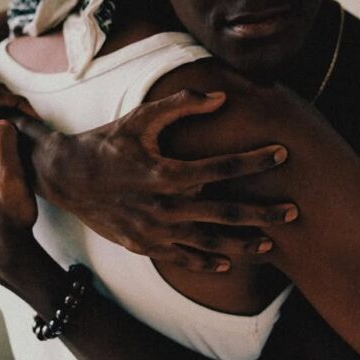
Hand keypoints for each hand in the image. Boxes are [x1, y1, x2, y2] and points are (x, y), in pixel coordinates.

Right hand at [8, 89, 297, 272]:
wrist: (66, 177)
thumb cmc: (107, 142)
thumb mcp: (140, 118)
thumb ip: (181, 105)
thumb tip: (221, 96)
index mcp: (165, 172)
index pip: (221, 167)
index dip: (254, 160)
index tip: (282, 153)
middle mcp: (163, 206)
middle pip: (224, 212)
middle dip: (262, 213)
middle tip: (294, 211)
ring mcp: (154, 230)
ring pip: (208, 241)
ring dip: (241, 244)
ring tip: (271, 244)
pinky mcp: (144, 245)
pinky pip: (181, 258)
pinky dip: (205, 261)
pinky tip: (227, 262)